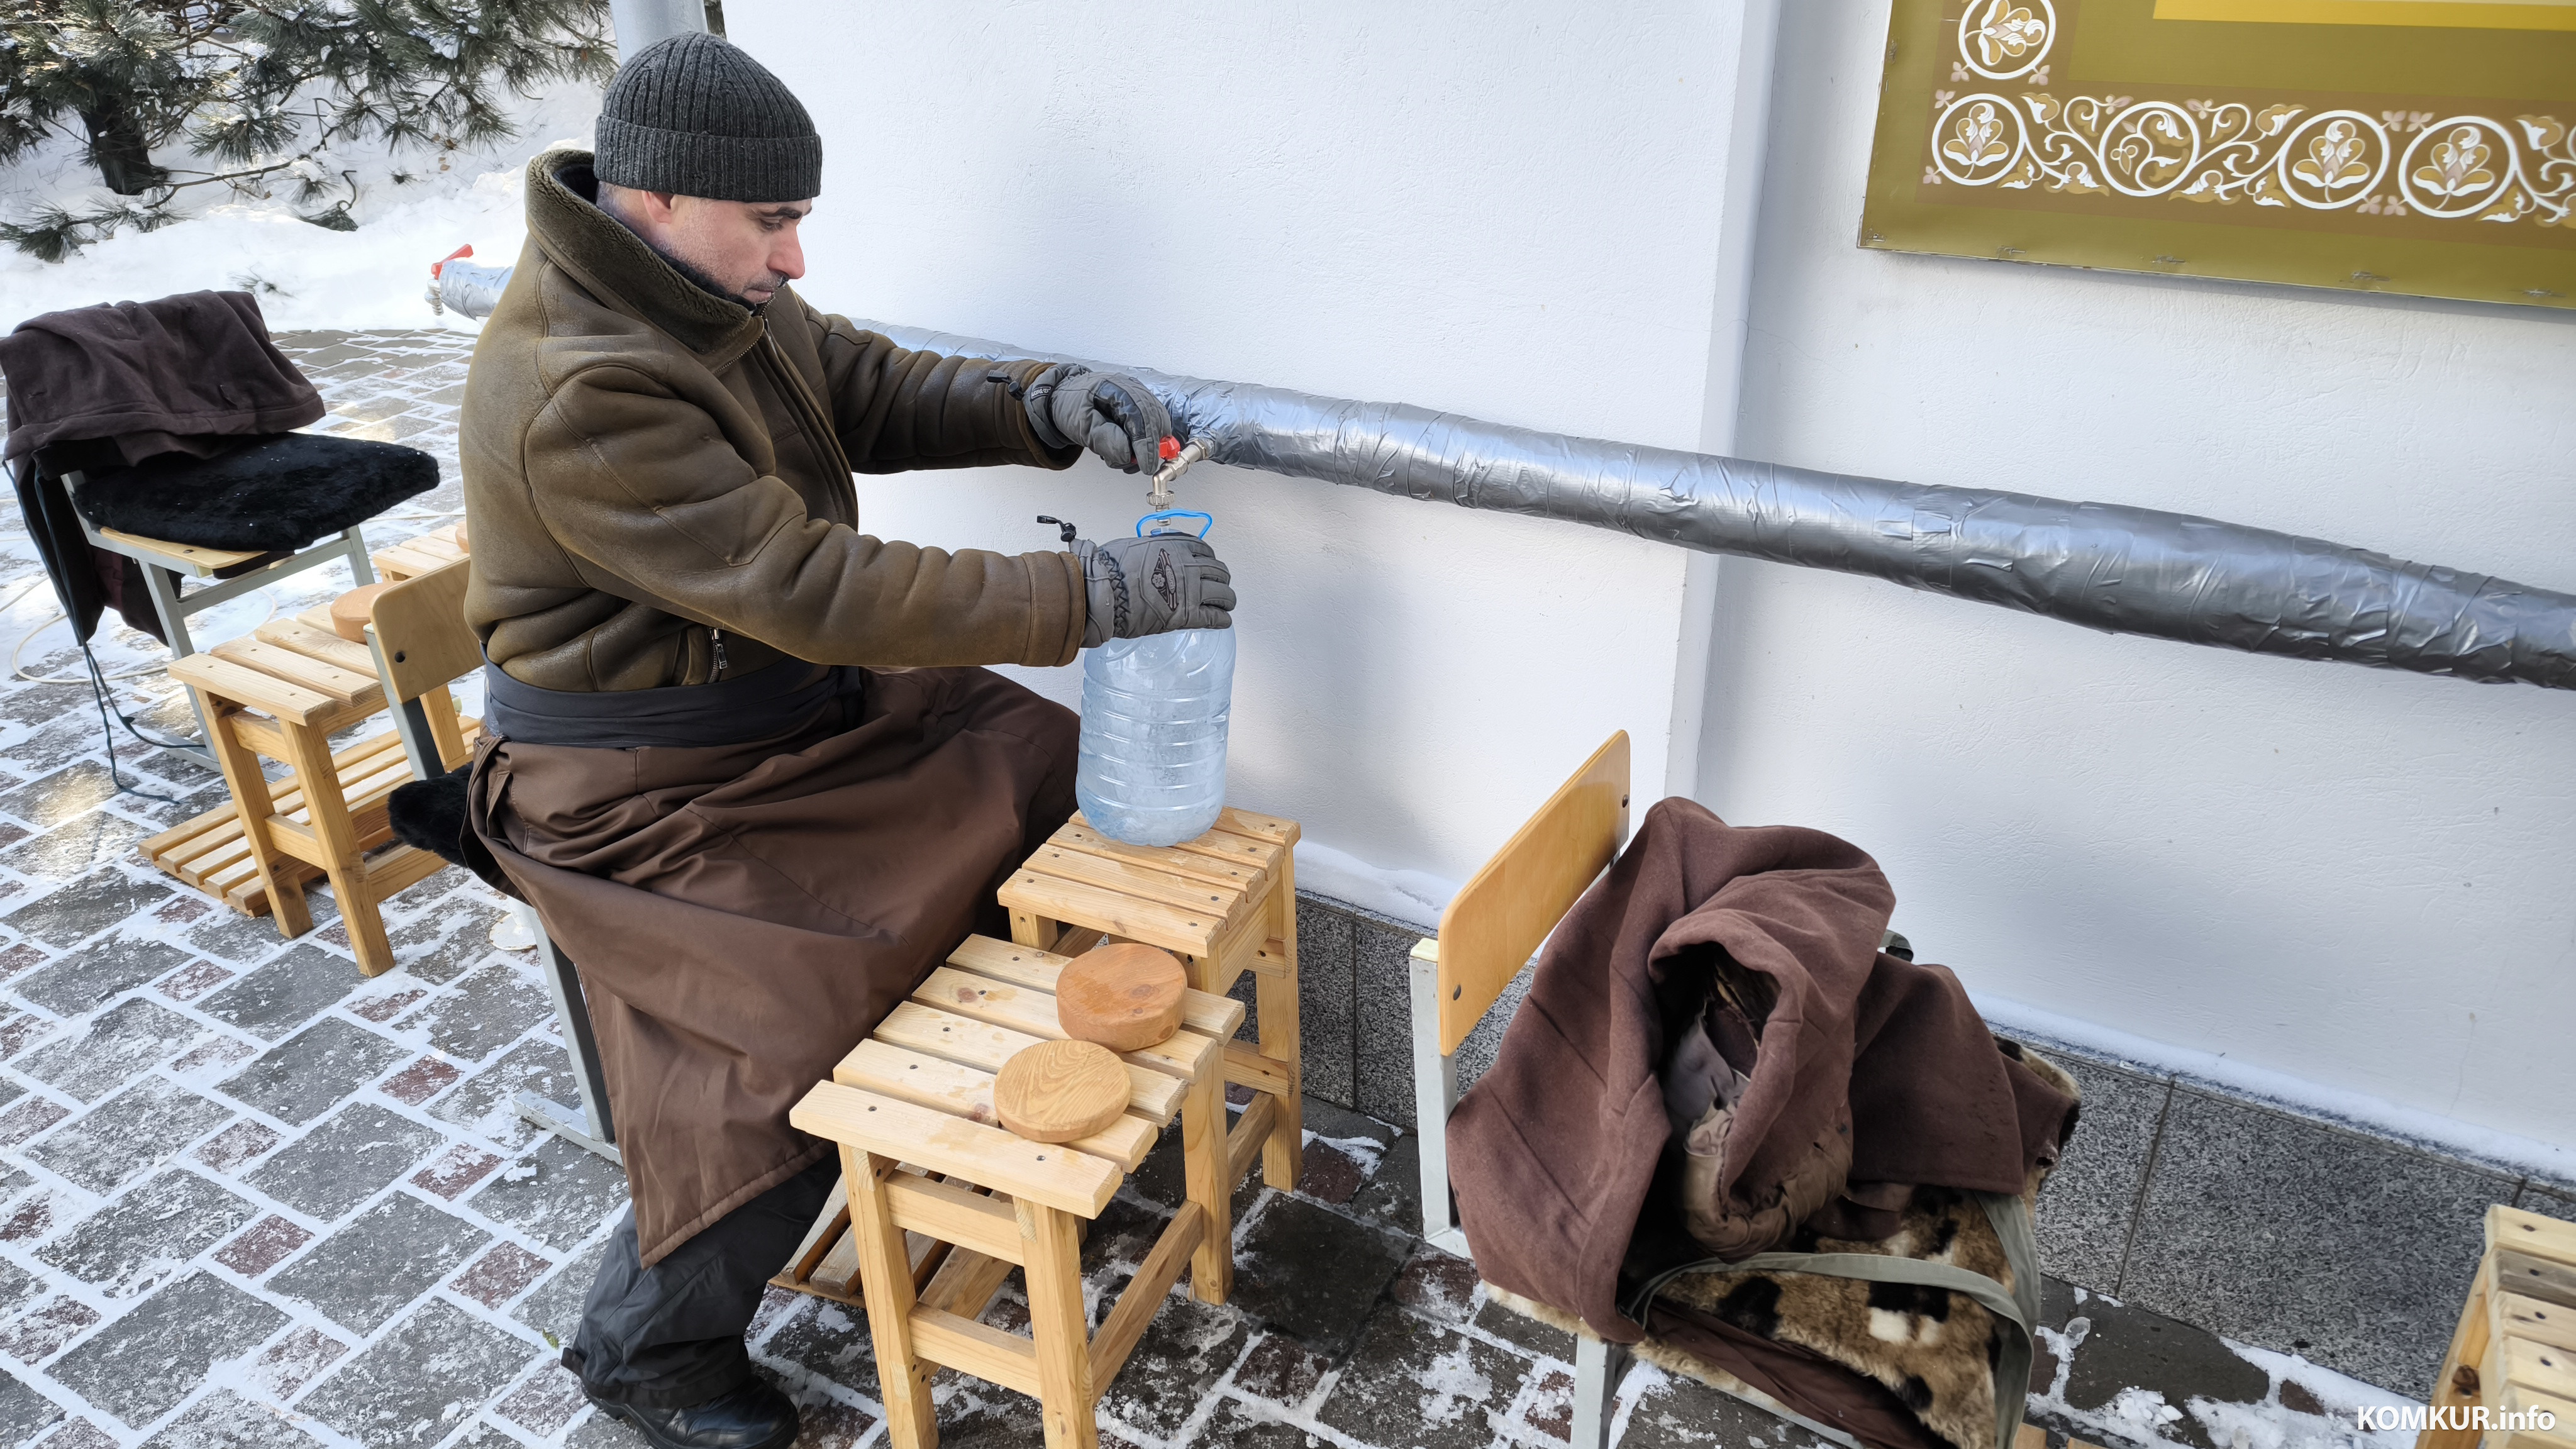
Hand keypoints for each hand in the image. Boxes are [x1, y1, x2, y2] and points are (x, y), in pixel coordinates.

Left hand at [1025, 365, 1172, 472]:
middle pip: (1156, 420)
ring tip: (1124, 458)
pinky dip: (1143, 444)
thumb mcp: (1080, 425)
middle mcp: (1133, 390)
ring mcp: (1139, 398)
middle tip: (1138, 465)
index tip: (1145, 465)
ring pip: (1158, 426)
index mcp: (1116, 388)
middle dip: (1150, 447)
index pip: (1142, 415)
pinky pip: (1151, 428)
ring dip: (1146, 447)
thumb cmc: (1070, 406)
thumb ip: (1104, 439)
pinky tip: (1128, 451)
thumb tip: (1128, 454)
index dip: (1147, 443)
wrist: (1065, 399)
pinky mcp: (1139, 410)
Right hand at [1075, 532, 1234, 646]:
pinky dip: (1221, 620)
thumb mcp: (1135, 546)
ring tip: (1225, 604)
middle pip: (1219, 571)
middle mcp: (1189, 566)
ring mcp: (1191, 591)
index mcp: (1176, 546)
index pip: (1204, 550)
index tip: (1207, 565)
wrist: (1104, 591)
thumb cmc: (1111, 569)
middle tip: (1219, 585)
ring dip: (1226, 600)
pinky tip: (1222, 621)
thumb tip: (1149, 555)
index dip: (1208, 559)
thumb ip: (1150, 550)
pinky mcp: (1188, 615)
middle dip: (1220, 579)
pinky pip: (1215, 617)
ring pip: (1223, 594)